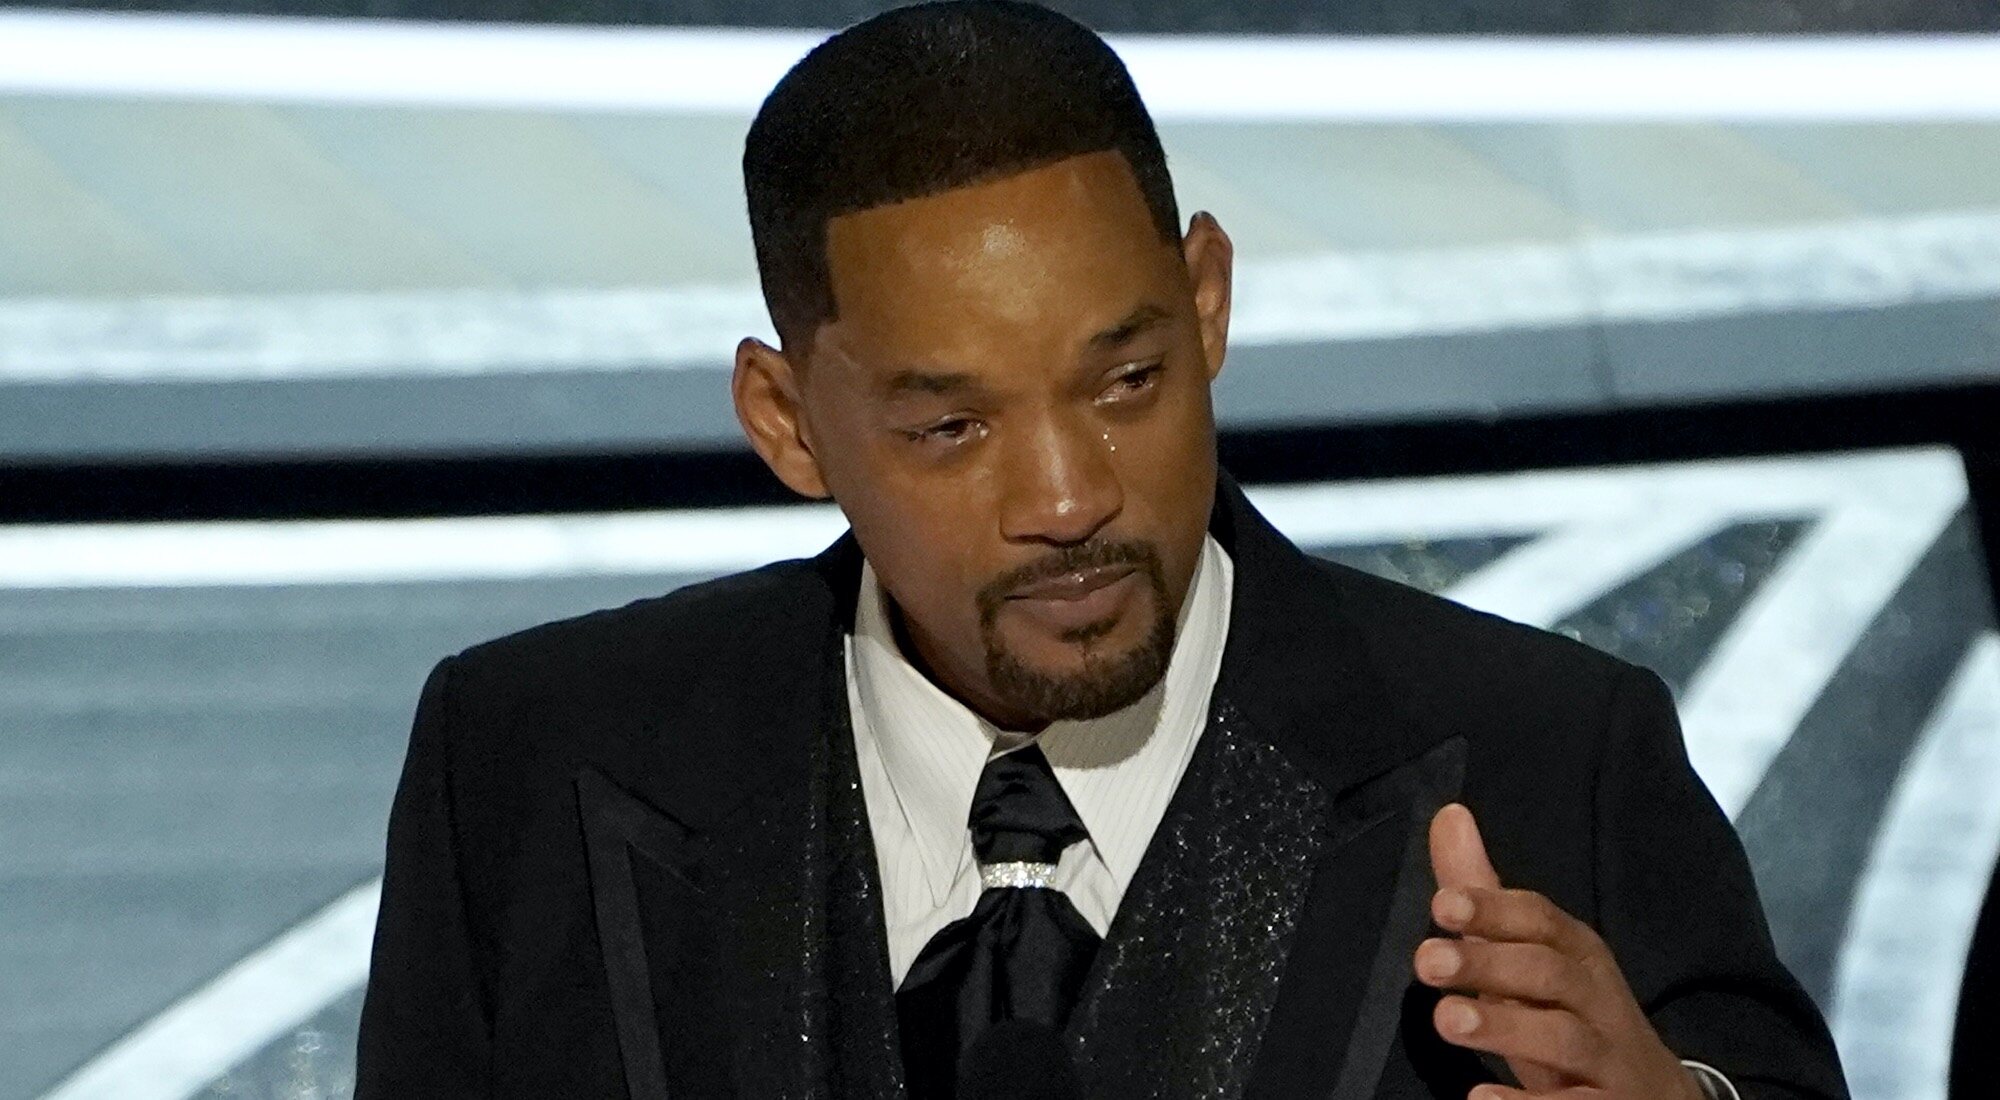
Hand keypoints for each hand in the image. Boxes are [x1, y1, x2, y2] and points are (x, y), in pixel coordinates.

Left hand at [1415, 803, 1704, 1099]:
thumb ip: (1485, 897)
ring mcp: (1609, 1058)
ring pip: (1566, 1036)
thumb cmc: (1574, 1016)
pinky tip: (1480, 1099)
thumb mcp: (1530, 957)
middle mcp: (1597, 1000)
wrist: (1657, 1097)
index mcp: (1577, 954)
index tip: (1442, 905)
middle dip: (1490, 964)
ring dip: (1507, 1026)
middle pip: (1550, 973)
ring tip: (1447, 1021)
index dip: (1495, 910)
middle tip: (1427, 963)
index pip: (1542, 921)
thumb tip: (1448, 814)